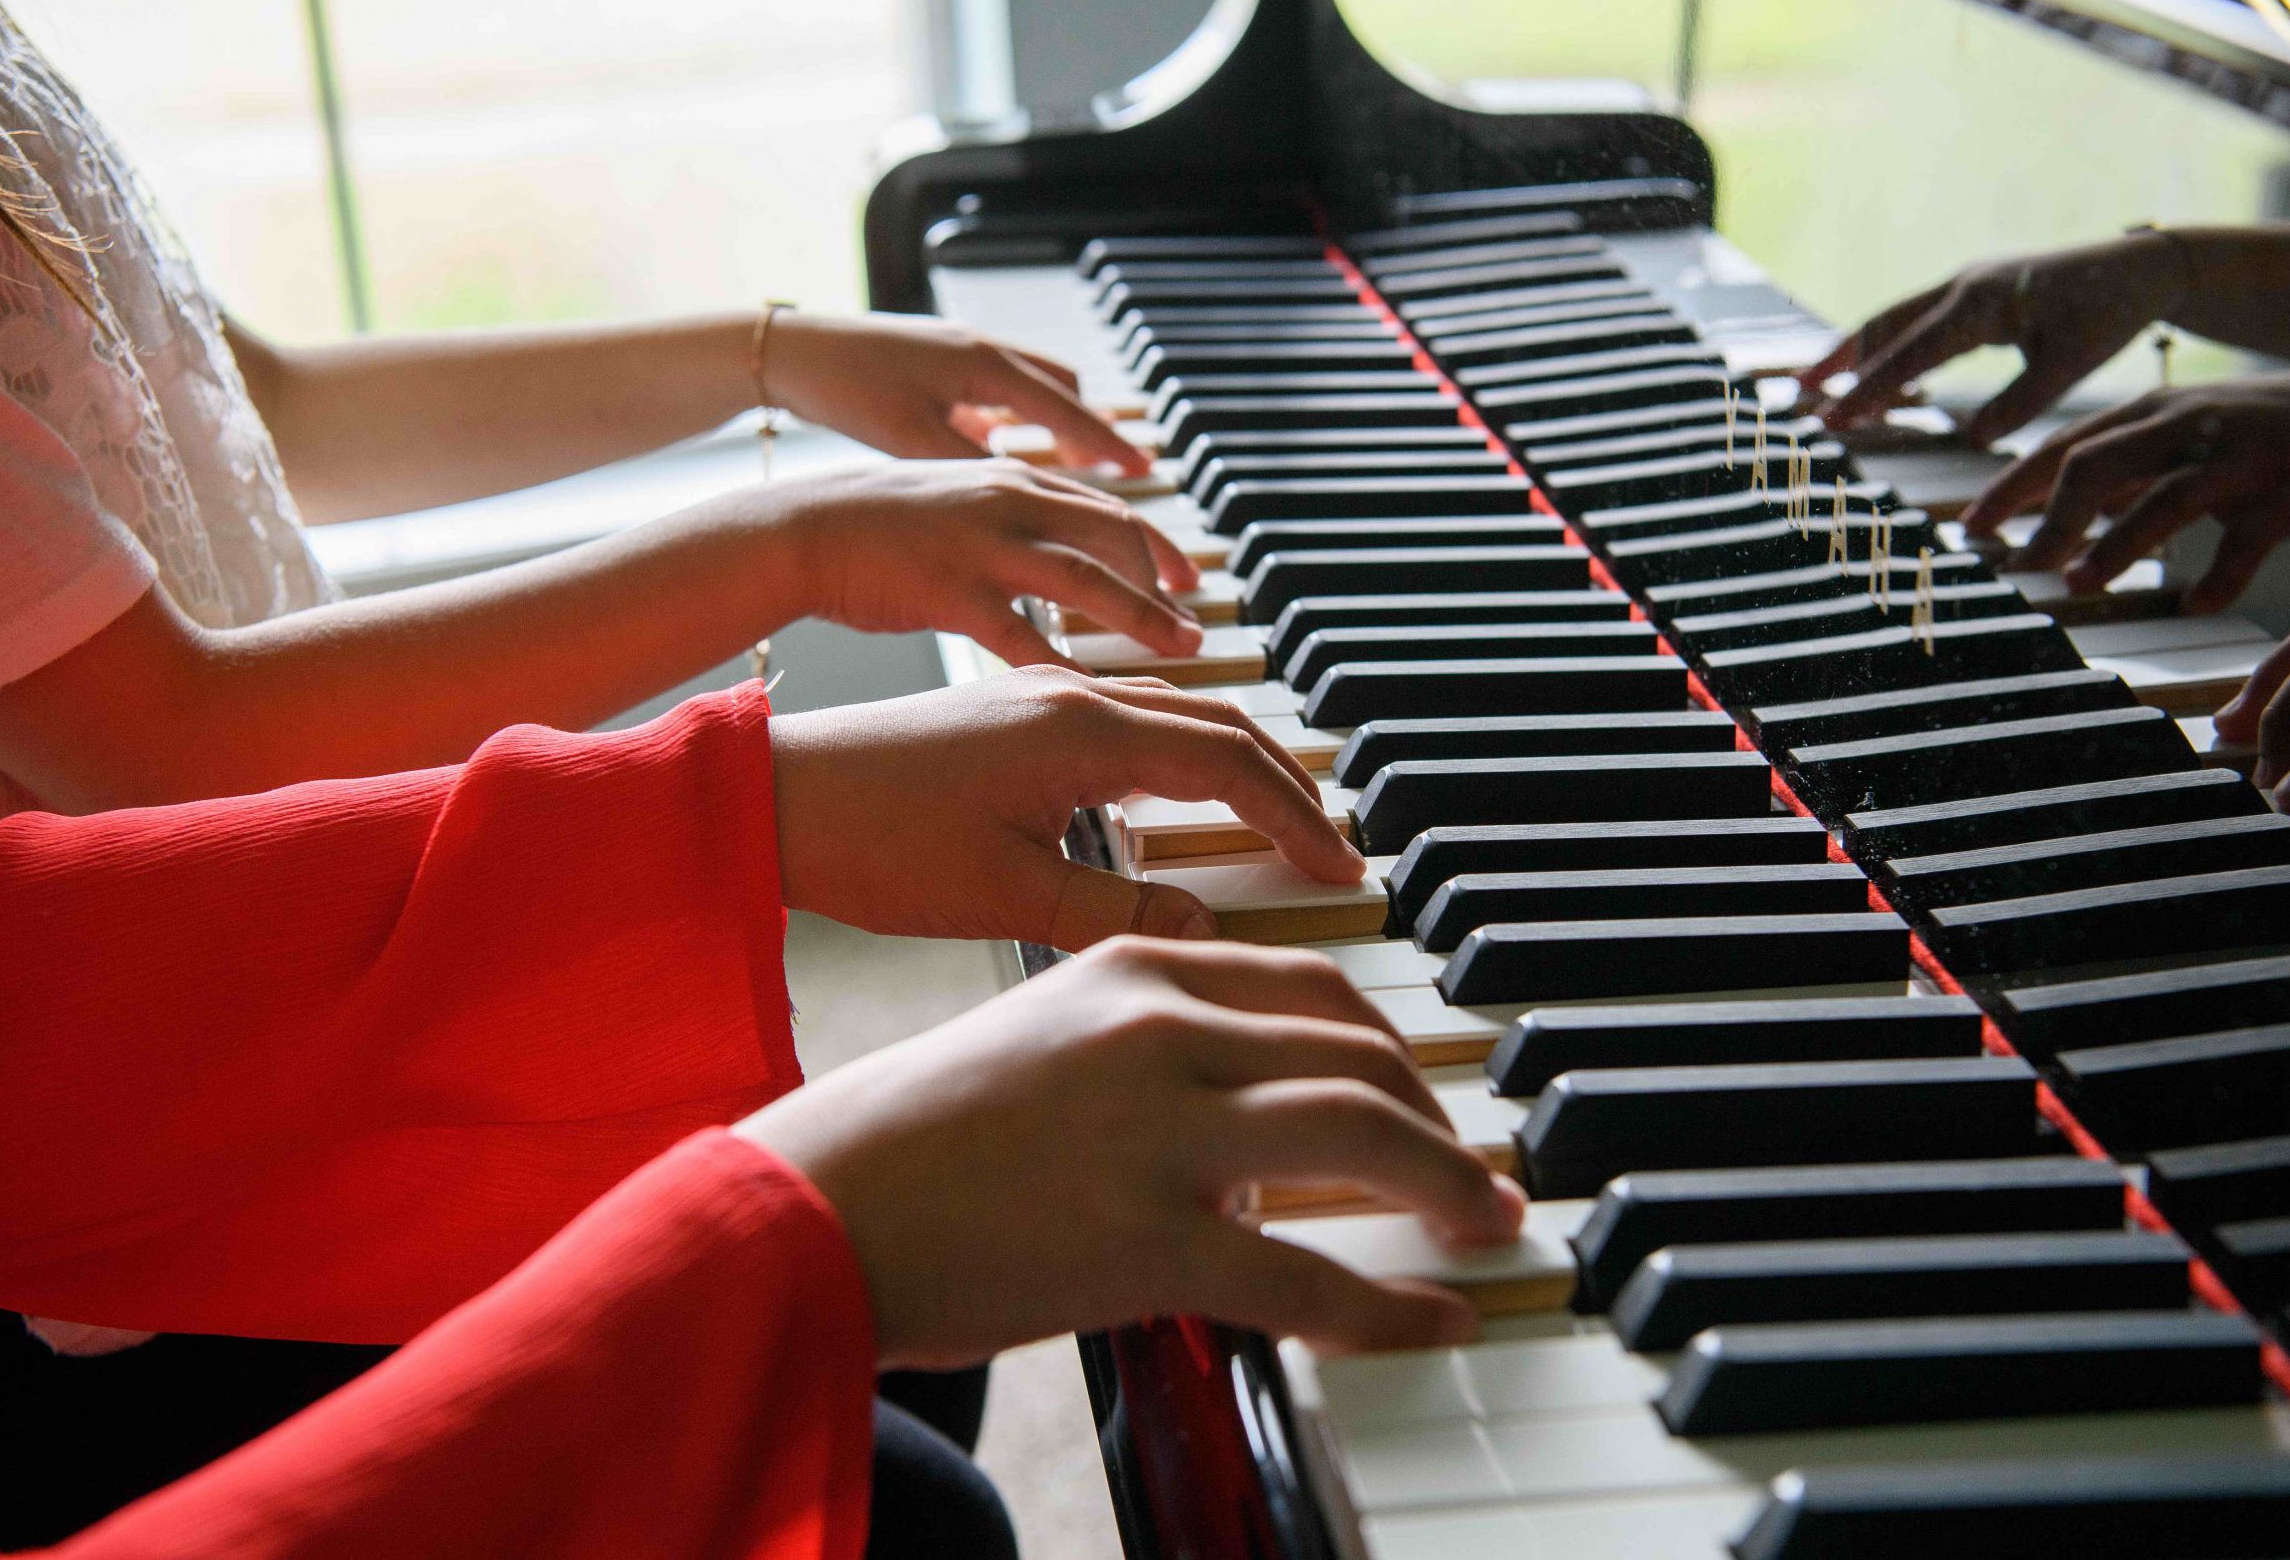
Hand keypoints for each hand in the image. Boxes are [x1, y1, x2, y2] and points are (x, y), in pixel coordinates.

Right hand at [740, 936, 1525, 1367]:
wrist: (805, 1213)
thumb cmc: (903, 1141)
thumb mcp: (1036, 1043)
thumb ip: (1141, 1051)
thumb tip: (1234, 1114)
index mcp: (1133, 973)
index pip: (1311, 984)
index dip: (1390, 1042)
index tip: (1422, 1085)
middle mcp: (1162, 1031)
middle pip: (1359, 1050)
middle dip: (1438, 1113)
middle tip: (1471, 1166)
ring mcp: (1163, 1134)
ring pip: (1365, 1133)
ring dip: (1449, 1182)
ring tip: (1484, 1221)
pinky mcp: (1154, 1241)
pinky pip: (1313, 1274)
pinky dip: (1394, 1305)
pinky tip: (1435, 1318)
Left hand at [762, 310, 1152, 473]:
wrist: (789, 351)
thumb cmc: (846, 388)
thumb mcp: (914, 437)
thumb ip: (975, 468)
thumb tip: (1028, 499)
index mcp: (984, 365)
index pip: (1066, 408)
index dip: (1107, 445)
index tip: (1144, 470)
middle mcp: (980, 351)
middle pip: (1061, 389)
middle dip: (1092, 429)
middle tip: (1121, 469)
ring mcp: (957, 354)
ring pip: (1028, 387)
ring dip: (1054, 422)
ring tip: (1073, 463)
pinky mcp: (933, 365)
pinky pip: (992, 392)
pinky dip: (1011, 419)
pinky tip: (998, 449)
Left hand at [767, 667, 1365, 947]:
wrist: (776, 800)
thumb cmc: (876, 841)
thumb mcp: (1009, 896)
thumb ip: (1119, 913)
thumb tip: (1205, 930)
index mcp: (1084, 732)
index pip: (1229, 767)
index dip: (1294, 820)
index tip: (1338, 866)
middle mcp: (1074, 697)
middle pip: (1219, 730)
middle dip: (1286, 789)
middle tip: (1331, 847)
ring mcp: (1044, 699)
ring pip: (1176, 722)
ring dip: (1239, 768)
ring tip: (1280, 822)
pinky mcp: (1017, 715)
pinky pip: (1130, 725)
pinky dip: (1182, 759)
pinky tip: (1181, 799)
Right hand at [781, 459, 1199, 666]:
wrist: (798, 527)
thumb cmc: (871, 525)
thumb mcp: (953, 499)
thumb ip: (1007, 515)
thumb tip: (1048, 542)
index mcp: (1013, 480)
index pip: (1108, 508)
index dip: (1155, 547)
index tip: (1185, 580)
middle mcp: (1010, 501)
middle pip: (1117, 535)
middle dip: (1165, 582)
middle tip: (1193, 626)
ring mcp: (983, 543)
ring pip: (1089, 578)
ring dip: (1142, 616)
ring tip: (1179, 650)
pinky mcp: (951, 587)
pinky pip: (1023, 632)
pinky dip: (1065, 662)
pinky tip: (1093, 693)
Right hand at [1804, 233, 2187, 440]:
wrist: (2141, 267)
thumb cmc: (2111, 313)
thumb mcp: (2074, 363)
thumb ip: (2022, 402)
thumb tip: (1974, 440)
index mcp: (1982, 302)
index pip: (1912, 352)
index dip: (1870, 389)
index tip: (1834, 419)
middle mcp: (1963, 286)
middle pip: (1883, 325)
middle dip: (1840, 362)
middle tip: (1798, 398)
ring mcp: (1965, 285)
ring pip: (1894, 318)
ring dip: (1855, 351)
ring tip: (1817, 384)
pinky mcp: (1973, 293)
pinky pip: (1916, 319)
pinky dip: (1887, 345)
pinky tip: (1876, 371)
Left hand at [1958, 373, 2289, 612]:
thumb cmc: (2259, 436)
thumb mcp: (2181, 435)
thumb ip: (2120, 468)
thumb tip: (2051, 507)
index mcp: (2152, 412)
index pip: (2063, 447)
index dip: (2011, 489)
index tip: (1971, 530)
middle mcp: (2188, 427)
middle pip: (2097, 464)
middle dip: (2049, 516)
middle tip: (2017, 563)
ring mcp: (2239, 460)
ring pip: (2164, 500)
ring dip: (2116, 546)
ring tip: (2079, 584)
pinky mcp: (2288, 495)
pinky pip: (2247, 542)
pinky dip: (2220, 576)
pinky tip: (2195, 605)